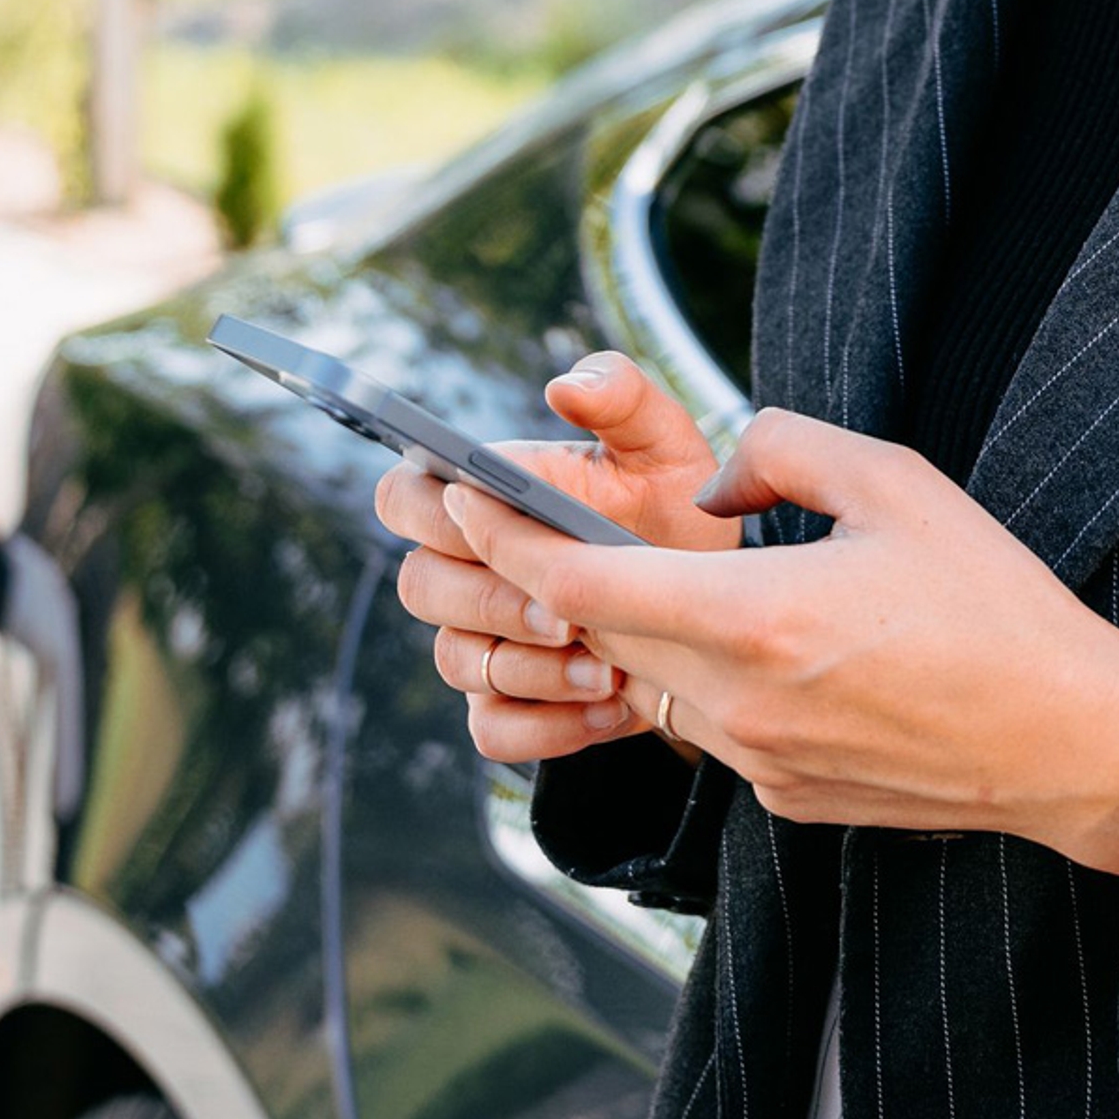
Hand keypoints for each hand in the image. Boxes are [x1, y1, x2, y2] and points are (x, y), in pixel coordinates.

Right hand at [375, 351, 736, 764]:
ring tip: (608, 667)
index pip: (401, 496)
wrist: (717, 606)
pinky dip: (547, 725)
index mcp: (483, 500)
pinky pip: (492, 729)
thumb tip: (564, 388)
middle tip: (568, 614)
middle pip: (419, 587)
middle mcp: (466, 571)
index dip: (429, 513)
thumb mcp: (664, 445)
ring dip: (531, 669)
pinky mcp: (508, 705)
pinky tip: (608, 709)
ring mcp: (481, 641)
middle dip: (492, 602)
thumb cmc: (674, 511)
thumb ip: (621, 395)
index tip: (487, 519)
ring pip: (458, 663)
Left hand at [434, 408, 1118, 890]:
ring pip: (655, 683)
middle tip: (530, 520)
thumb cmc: (995, 605)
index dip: (506, 539)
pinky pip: (714, 725)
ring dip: (639, 630)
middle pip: (601, 636)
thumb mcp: (896, 482)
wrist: (1071, 743)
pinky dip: (708, 678)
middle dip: (559, 579)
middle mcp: (740, 701)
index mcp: (757, 616)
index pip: (580, 584)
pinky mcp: (784, 798)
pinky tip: (767, 645)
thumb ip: (783, 450)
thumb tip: (718, 474)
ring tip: (659, 574)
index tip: (464, 496)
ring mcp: (758, 761)